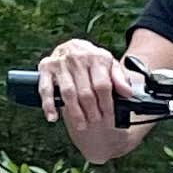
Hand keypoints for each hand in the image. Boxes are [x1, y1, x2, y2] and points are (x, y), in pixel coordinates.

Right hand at [36, 39, 139, 158]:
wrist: (75, 47)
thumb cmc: (95, 61)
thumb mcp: (111, 66)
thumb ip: (120, 79)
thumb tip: (127, 93)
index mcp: (96, 57)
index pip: (102, 85)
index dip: (106, 104)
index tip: (109, 117)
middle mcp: (77, 57)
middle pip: (85, 92)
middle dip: (92, 111)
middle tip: (96, 122)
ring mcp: (60, 62)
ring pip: (68, 93)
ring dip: (75, 112)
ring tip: (82, 125)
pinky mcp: (45, 67)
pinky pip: (45, 89)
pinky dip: (48, 105)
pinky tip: (53, 117)